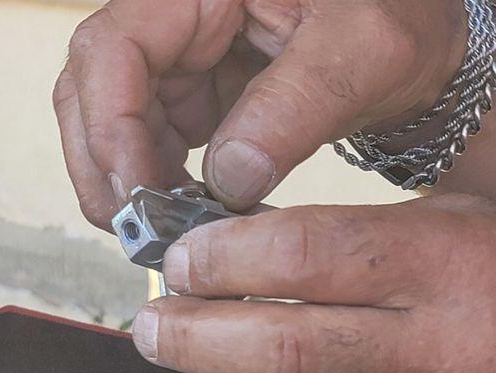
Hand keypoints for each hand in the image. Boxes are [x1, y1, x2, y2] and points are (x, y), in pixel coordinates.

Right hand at [54, 0, 466, 229]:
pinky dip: (158, 177)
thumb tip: (229, 181)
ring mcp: (181, 55)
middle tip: (141, 228)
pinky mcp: (195, 88)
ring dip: (131, 178)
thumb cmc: (392, 18)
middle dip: (108, 165)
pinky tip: (185, 206)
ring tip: (167, 225)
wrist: (400, 36)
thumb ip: (295, 110)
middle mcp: (177, 13)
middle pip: (95, 88)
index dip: (111, 125)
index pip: (114, 48)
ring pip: (116, 119)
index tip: (140, 193)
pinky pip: (152, 135)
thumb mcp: (361, 54)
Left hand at [132, 194, 495, 372]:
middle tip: (153, 319)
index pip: (307, 254)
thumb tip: (241, 243)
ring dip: (219, 368)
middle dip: (197, 334)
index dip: (228, 256)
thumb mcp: (440, 216)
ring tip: (180, 339)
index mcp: (446, 264)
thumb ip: (343, 230)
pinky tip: (239, 366)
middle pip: (287, 350)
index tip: (183, 256)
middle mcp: (438, 347)